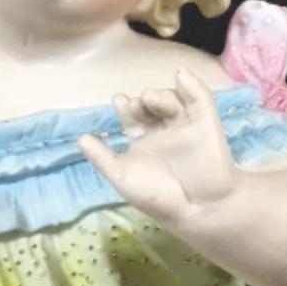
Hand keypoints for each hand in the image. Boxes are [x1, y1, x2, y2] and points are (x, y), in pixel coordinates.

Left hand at [78, 69, 236, 225]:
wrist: (197, 208)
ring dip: (161, 96)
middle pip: (150, 106)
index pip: (132, 118)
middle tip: (136, 105)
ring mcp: (185, 126)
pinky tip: (180, 77)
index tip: (120, 101)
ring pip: (171, 101)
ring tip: (150, 99)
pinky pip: (201, 99)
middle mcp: (163, 132)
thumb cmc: (158, 197)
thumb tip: (80, 138)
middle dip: (142, 102)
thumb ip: (102, 158)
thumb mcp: (122, 177)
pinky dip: (192, 85)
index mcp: (144, 143)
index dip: (125, 107)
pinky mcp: (206, 123)